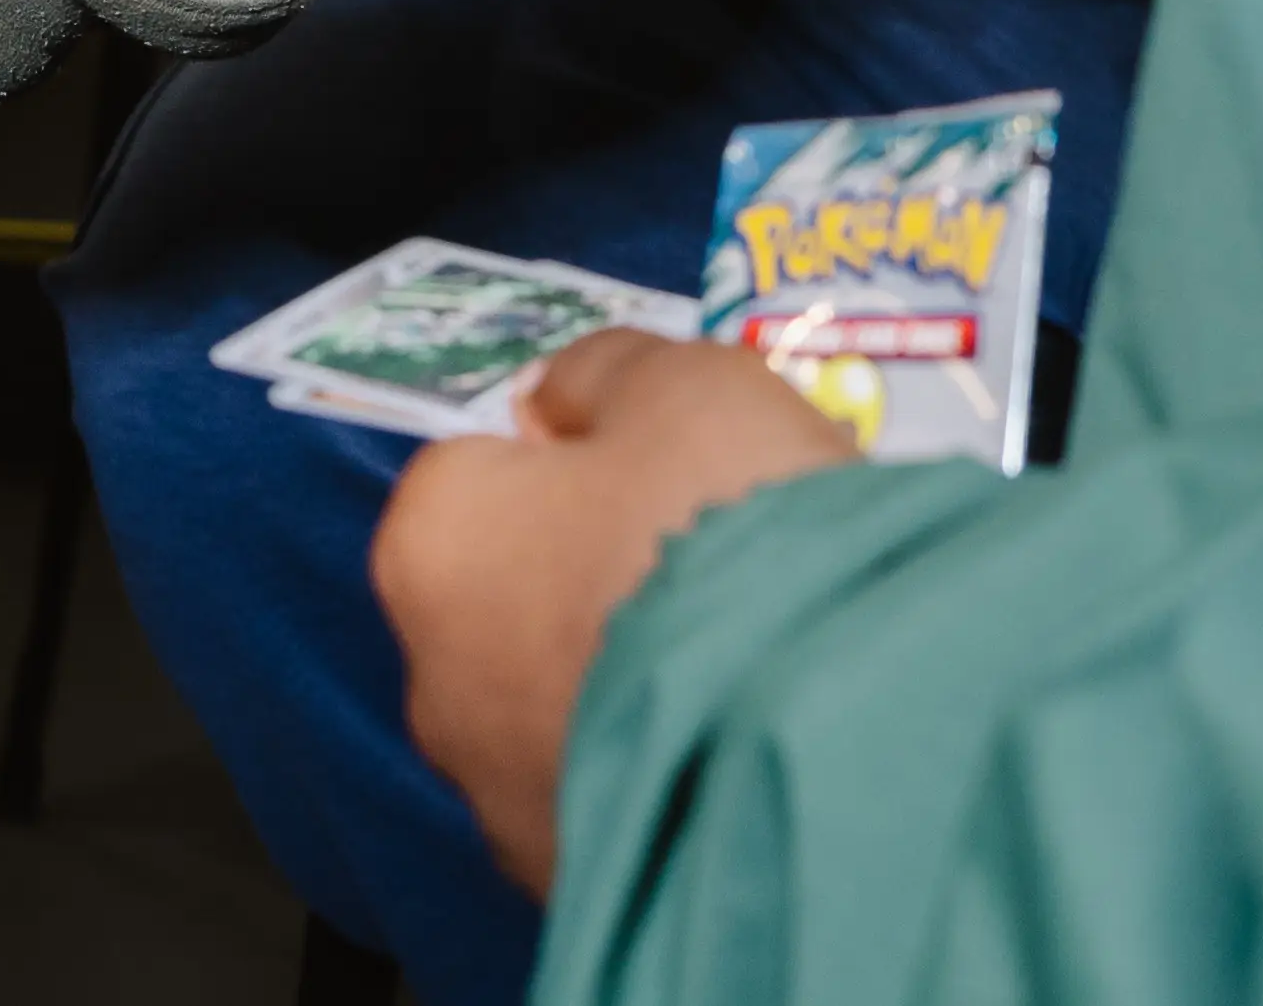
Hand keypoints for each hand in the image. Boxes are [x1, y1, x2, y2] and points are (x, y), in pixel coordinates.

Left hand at [372, 330, 856, 886]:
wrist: (826, 742)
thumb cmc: (734, 537)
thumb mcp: (688, 389)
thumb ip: (608, 375)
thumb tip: (567, 398)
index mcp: (436, 544)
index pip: (478, 471)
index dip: (575, 459)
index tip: (660, 466)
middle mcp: (438, 685)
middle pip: (516, 597)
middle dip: (598, 577)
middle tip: (720, 560)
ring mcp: (502, 803)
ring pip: (567, 708)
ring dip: (635, 682)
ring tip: (754, 659)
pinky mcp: (575, 887)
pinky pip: (616, 798)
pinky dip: (670, 768)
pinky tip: (748, 742)